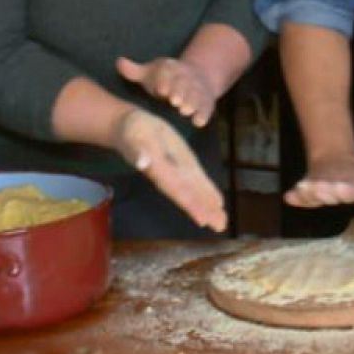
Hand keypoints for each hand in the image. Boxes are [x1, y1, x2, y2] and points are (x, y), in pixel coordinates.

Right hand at [109, 108, 226, 232]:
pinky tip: (218, 202)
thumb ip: (138, 151)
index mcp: (160, 172)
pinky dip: (209, 191)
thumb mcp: (133, 138)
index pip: (177, 191)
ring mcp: (180, 171)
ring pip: (197, 191)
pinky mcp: (185, 162)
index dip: (190, 205)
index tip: (203, 221)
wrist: (133, 126)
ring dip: (209, 206)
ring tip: (222, 222)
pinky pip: (199, 179)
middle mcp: (171, 176)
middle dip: (204, 211)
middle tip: (220, 227)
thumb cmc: (131, 132)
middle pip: (190, 196)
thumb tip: (142, 162)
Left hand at [116, 56, 218, 126]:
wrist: (198, 76)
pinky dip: (203, 114)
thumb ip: (134, 71)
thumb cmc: (165, 79)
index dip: (165, 81)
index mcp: (170, 69)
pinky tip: (198, 122)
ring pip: (196, 95)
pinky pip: (206, 108)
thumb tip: (118, 62)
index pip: (167, 73)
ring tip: (185, 111)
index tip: (161, 90)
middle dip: (180, 91)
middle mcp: (186, 77)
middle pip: (183, 84)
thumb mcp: (150, 73)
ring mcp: (197, 89)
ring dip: (192, 102)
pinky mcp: (206, 102)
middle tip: (174, 101)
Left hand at [284, 154, 353, 207]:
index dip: (352, 191)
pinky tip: (289, 197)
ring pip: (316, 197)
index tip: (349, 188)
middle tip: (325, 188)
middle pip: (335, 195)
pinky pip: (301, 198)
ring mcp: (322, 196)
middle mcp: (339, 197)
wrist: (338, 171)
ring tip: (304, 188)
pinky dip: (295, 198)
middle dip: (330, 192)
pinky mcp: (308, 194)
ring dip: (310, 194)